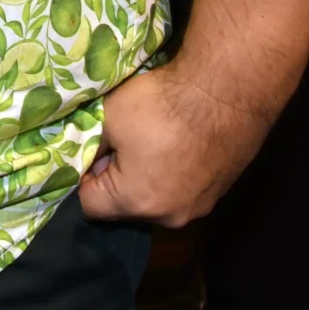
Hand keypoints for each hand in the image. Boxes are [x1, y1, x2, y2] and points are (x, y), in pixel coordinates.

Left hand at [76, 58, 275, 227]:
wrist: (225, 92)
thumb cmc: (159, 107)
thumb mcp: (107, 119)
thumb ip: (89, 146)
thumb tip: (87, 158)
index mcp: (137, 204)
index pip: (91, 206)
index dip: (82, 179)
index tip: (90, 154)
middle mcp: (170, 217)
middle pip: (126, 207)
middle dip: (116, 180)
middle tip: (119, 144)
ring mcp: (199, 207)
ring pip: (156, 199)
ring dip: (146, 177)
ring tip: (151, 143)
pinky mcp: (219, 192)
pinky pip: (183, 190)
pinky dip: (173, 173)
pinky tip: (176, 144)